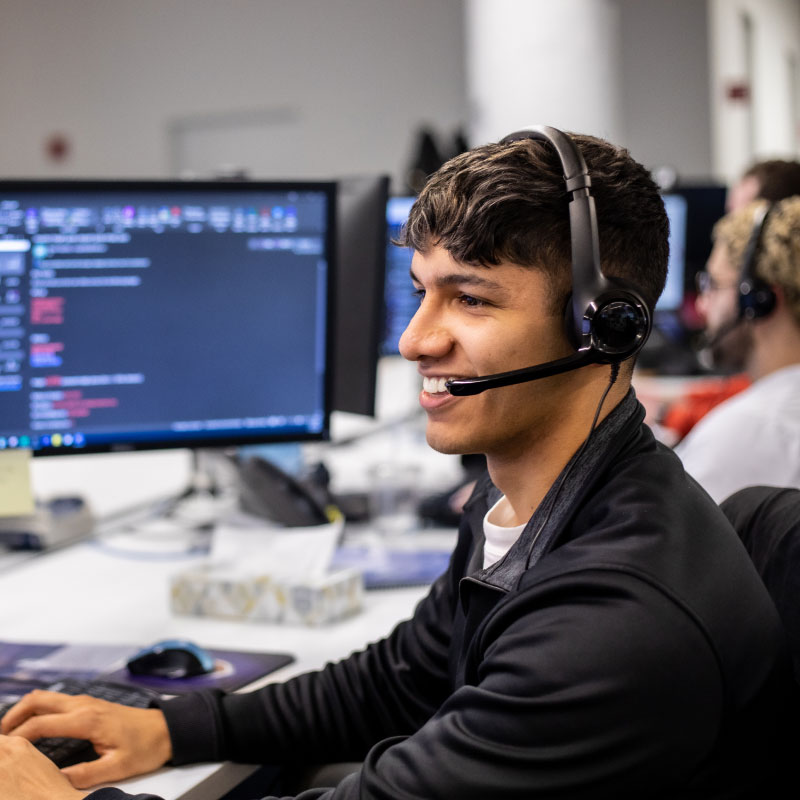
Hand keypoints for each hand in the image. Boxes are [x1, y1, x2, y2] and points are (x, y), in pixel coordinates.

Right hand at [0, 689, 171, 788]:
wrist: (167, 729)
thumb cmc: (146, 747)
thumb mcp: (117, 767)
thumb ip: (84, 775)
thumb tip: (55, 781)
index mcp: (87, 719)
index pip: (40, 725)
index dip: (16, 738)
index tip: (3, 751)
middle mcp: (83, 705)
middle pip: (37, 701)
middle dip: (12, 717)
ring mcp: (86, 702)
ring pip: (45, 697)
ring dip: (23, 711)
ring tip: (8, 735)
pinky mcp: (89, 704)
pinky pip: (55, 702)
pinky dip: (36, 710)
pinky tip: (31, 727)